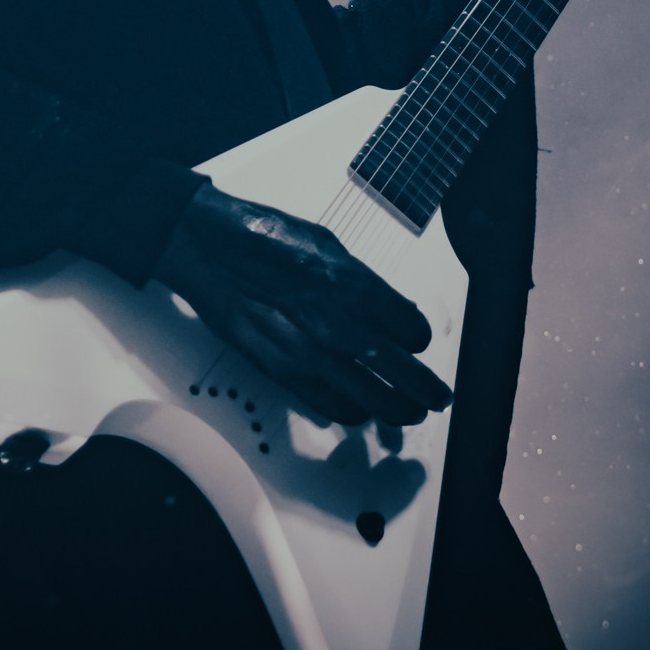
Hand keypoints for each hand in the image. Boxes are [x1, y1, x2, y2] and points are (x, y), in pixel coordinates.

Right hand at [155, 182, 451, 427]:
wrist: (211, 248)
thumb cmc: (264, 238)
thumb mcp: (329, 244)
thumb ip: (361, 281)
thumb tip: (383, 307)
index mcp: (356, 286)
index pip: (413, 331)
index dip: (419, 338)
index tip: (416, 341)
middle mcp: (340, 325)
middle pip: (405, 375)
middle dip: (428, 390)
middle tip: (437, 396)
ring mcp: (312, 354)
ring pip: (374, 401)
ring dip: (397, 410)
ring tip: (407, 412)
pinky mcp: (284, 372)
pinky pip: (332, 408)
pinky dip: (351, 412)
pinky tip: (357, 407)